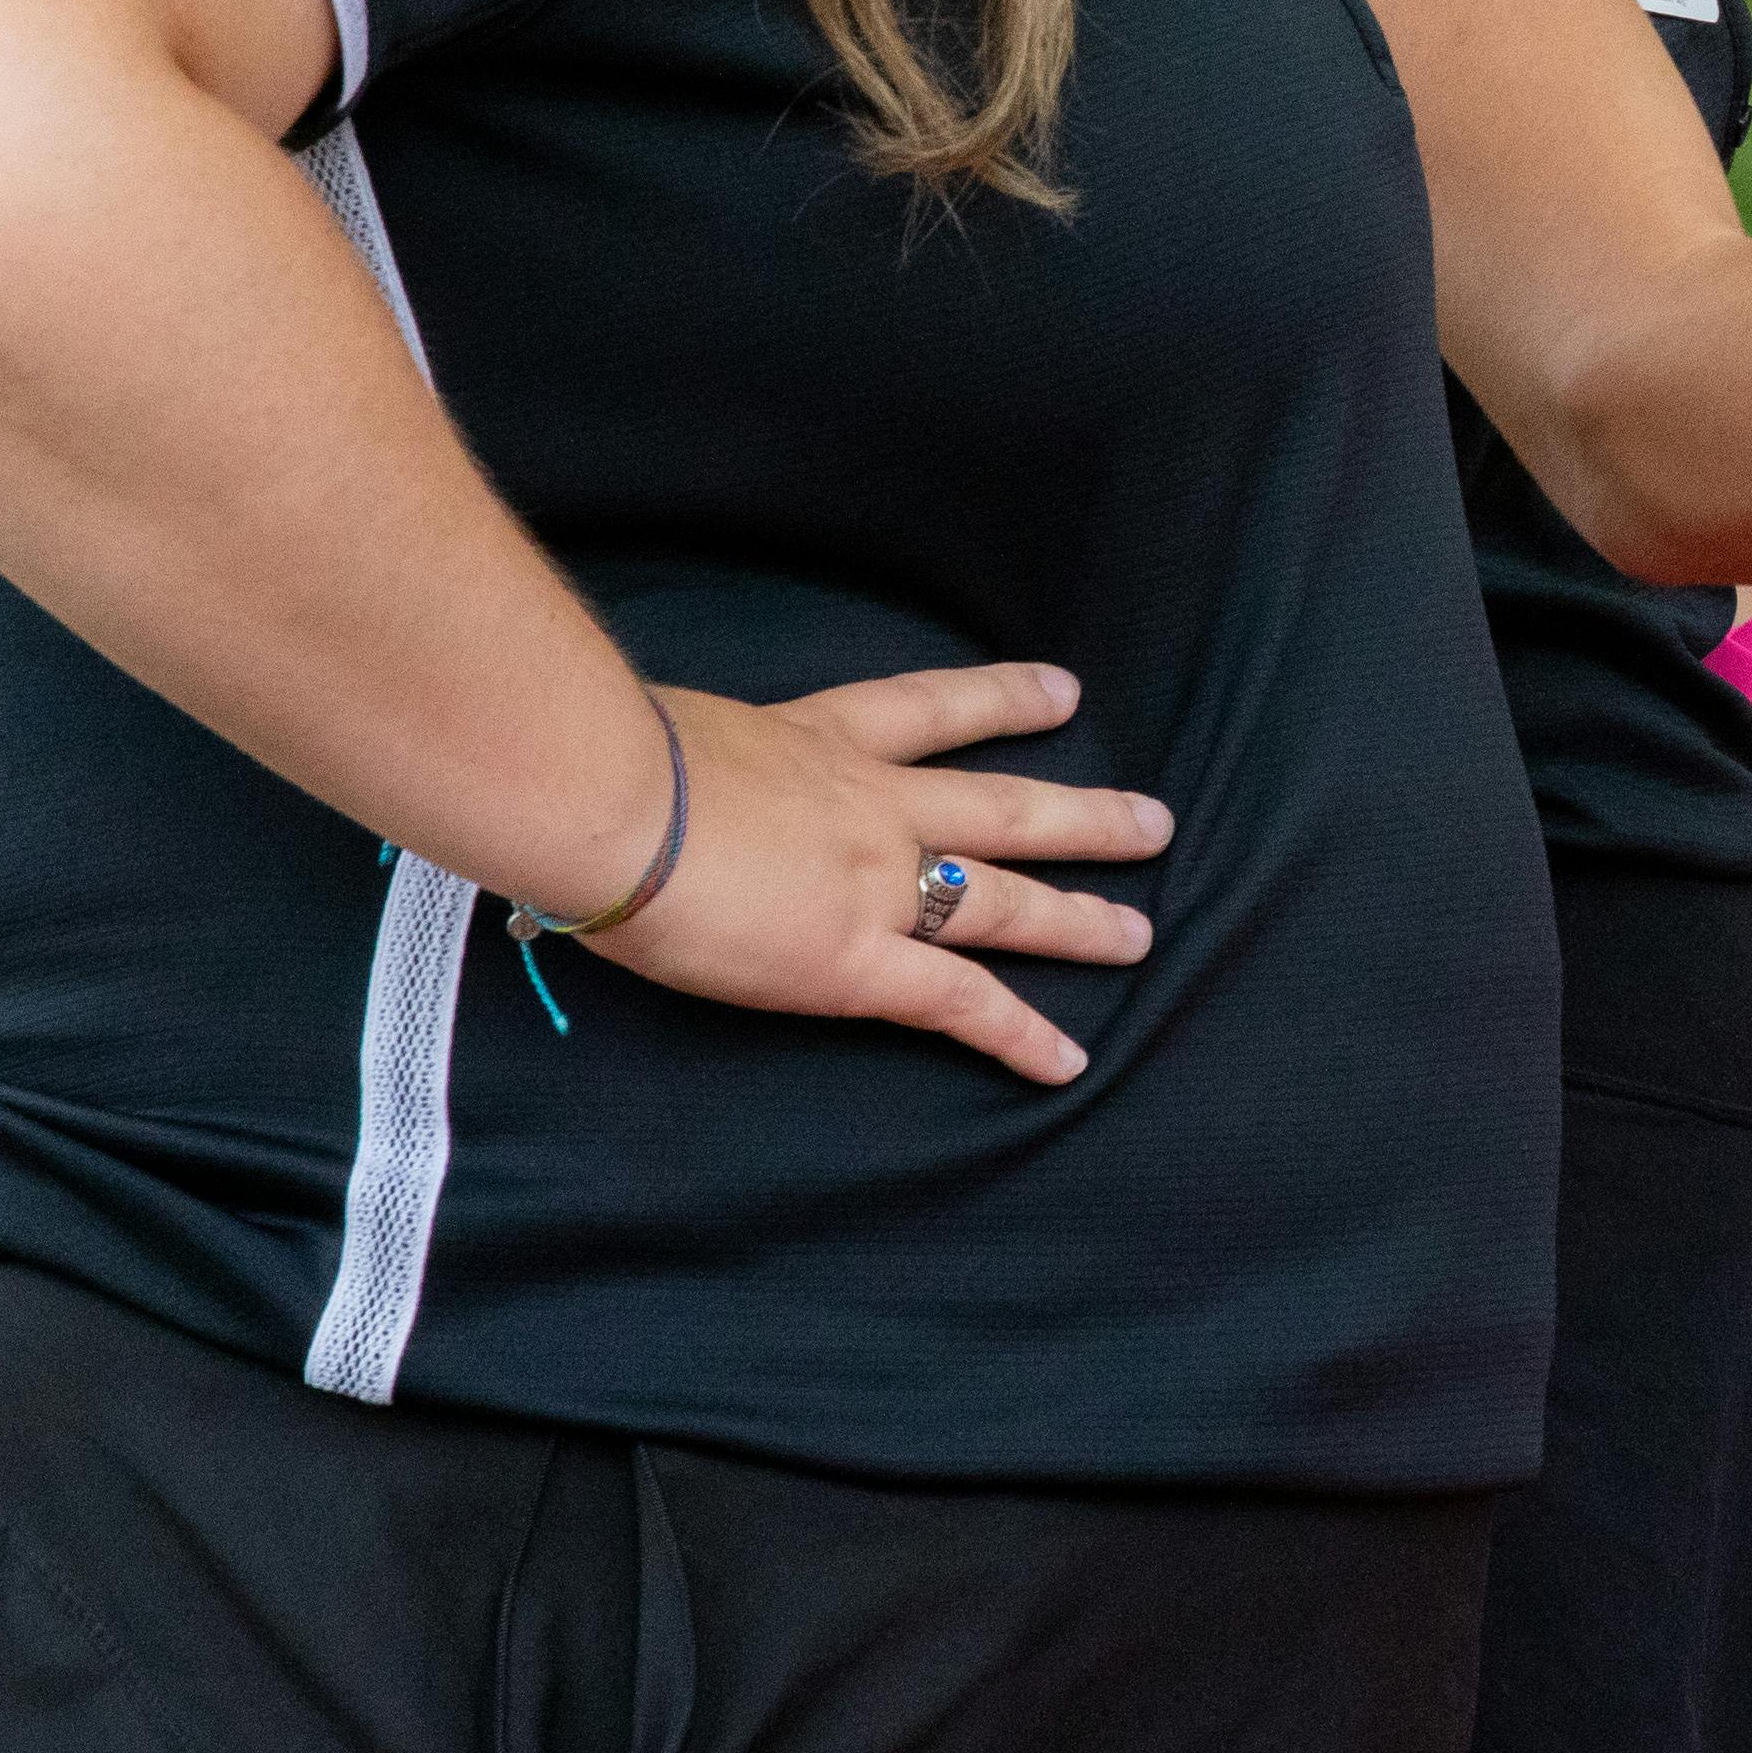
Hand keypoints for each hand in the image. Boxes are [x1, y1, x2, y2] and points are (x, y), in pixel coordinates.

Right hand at [562, 661, 1166, 1088]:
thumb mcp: (662, 729)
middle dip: (1082, 817)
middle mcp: (870, 804)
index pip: (928, 713)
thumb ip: (685, 755)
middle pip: (1002, 806)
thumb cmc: (598, 760)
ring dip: (1078, 919)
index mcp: (816, 740)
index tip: (1063, 693)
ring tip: (1140, 933)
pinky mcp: (859, 962)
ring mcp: (876, 883)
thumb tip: (642, 775)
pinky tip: (1068, 1060)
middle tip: (1153, 820)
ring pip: (1004, 899)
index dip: (1000, 702)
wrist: (607, 802)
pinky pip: (959, 1003)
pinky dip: (1019, 1034)